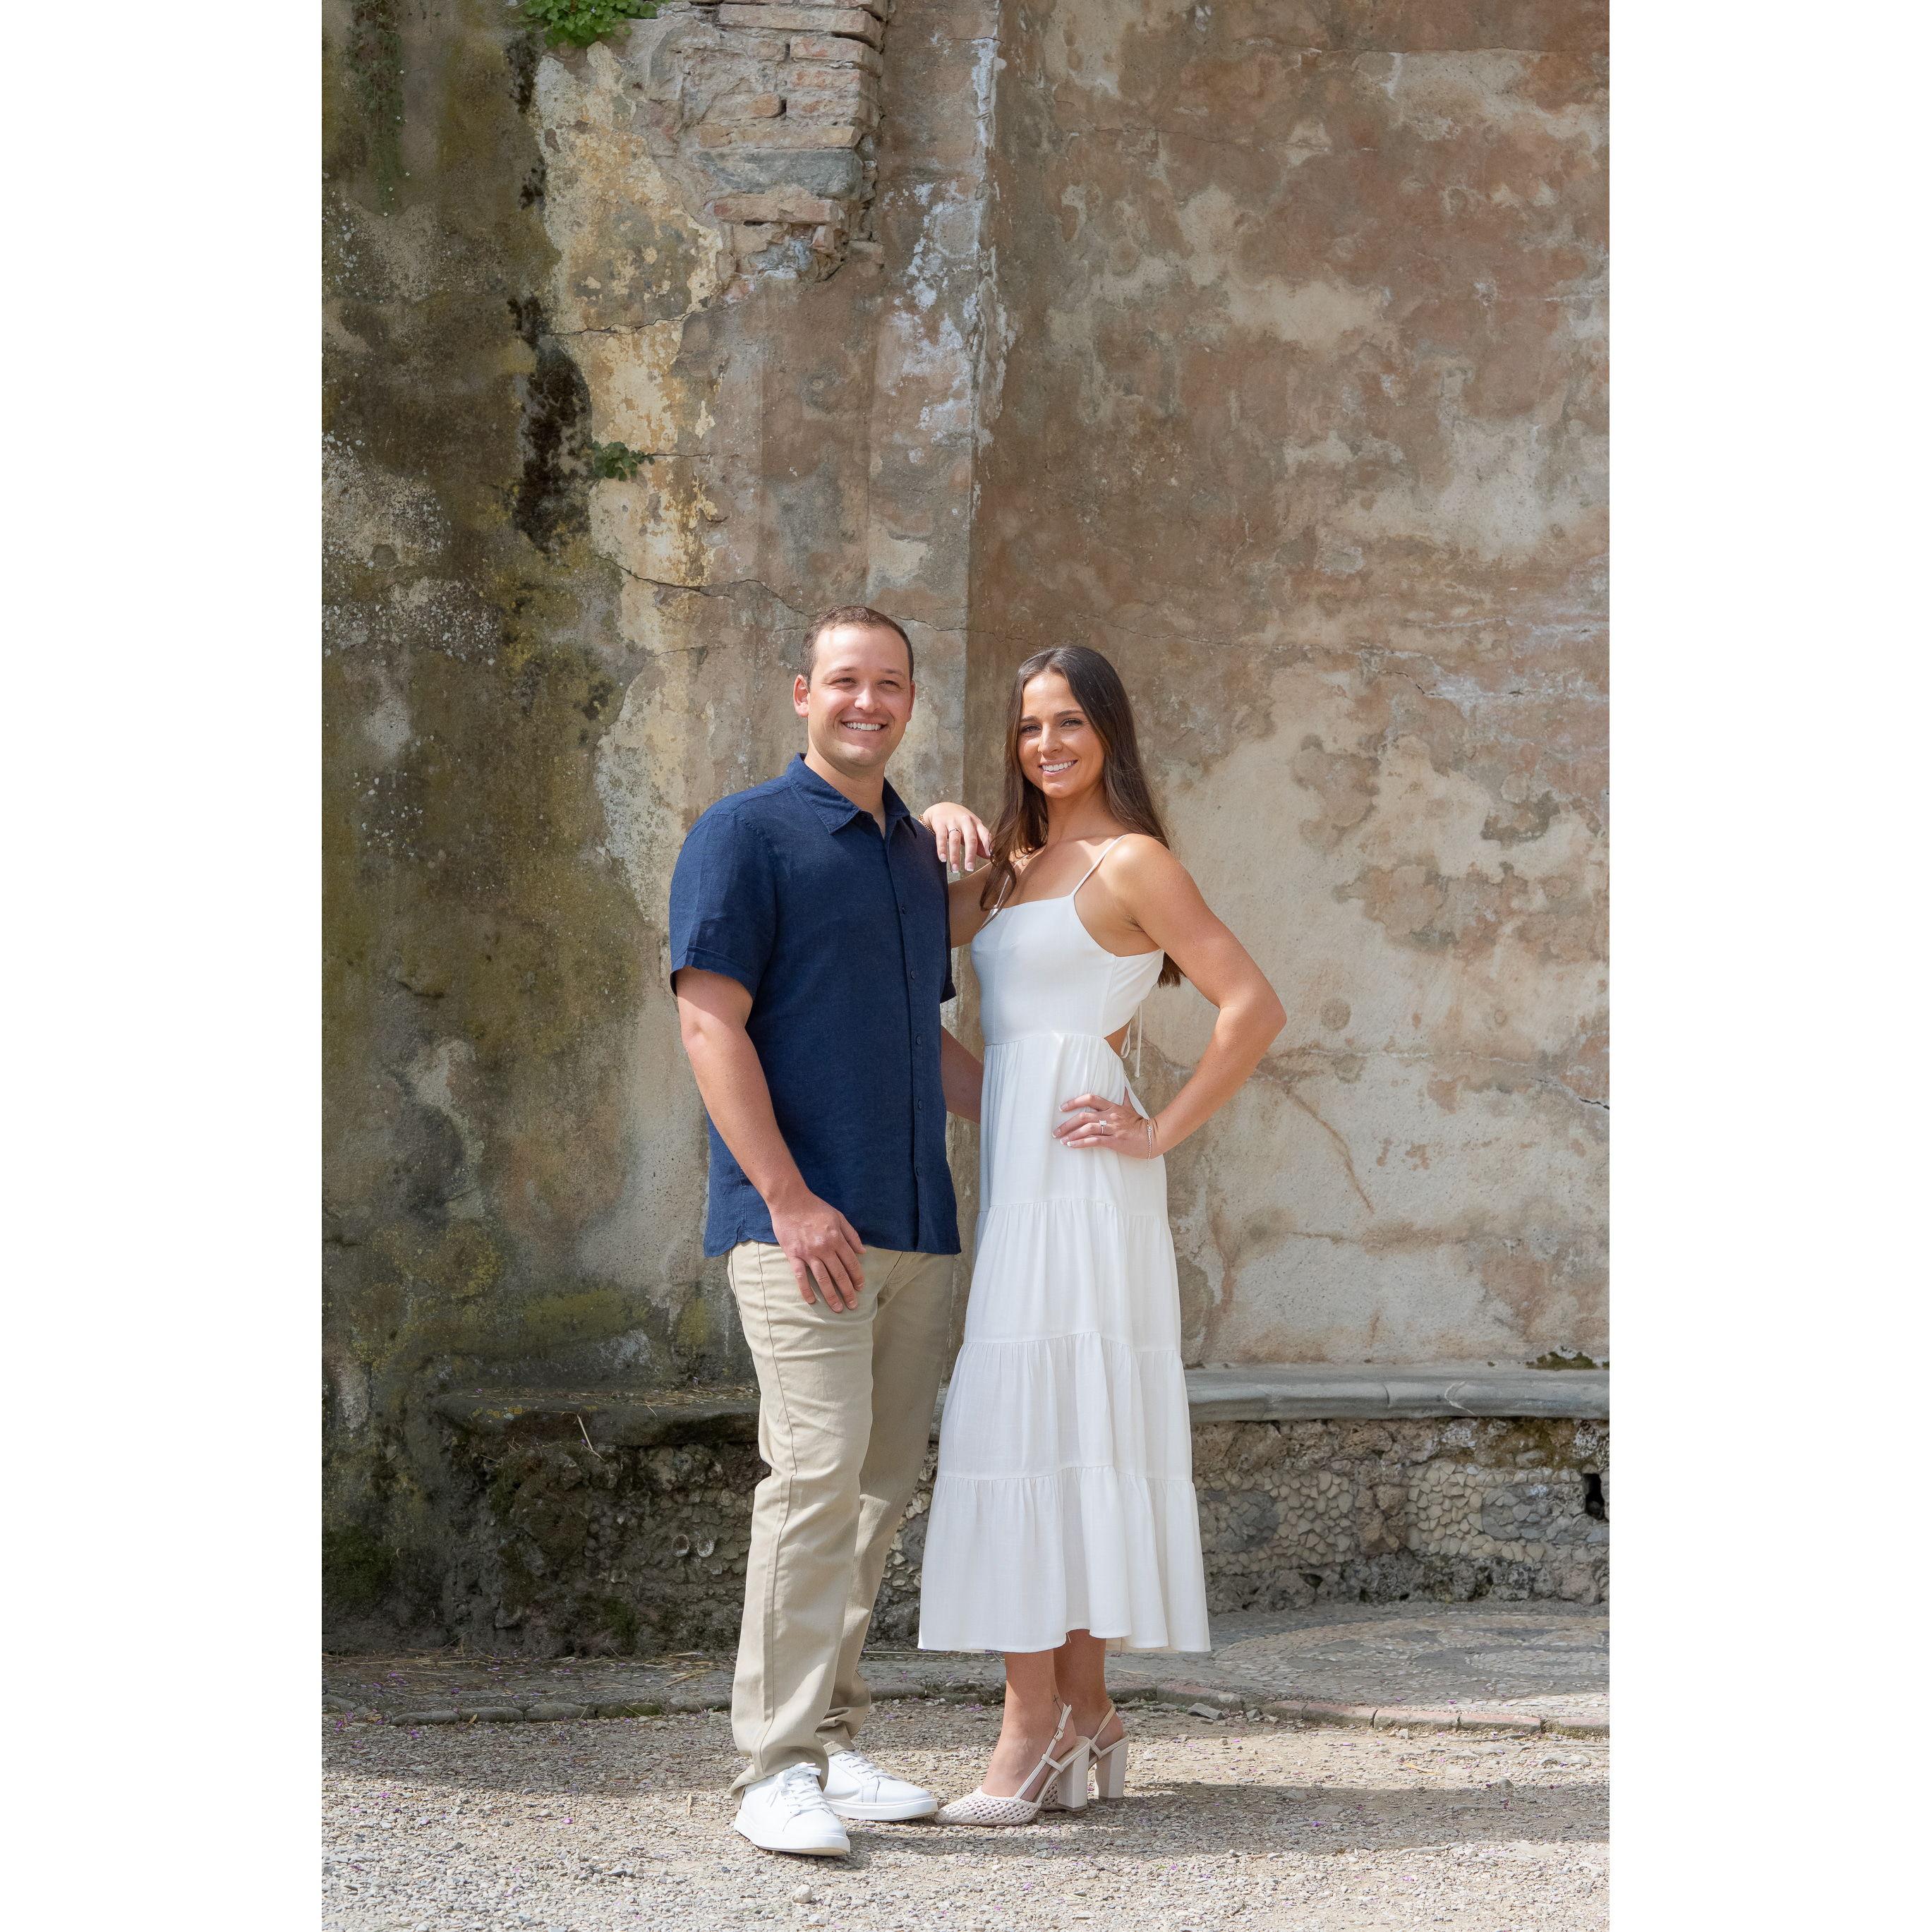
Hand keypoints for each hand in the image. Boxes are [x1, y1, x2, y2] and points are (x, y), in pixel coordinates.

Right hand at [768, 1191, 866, 1309]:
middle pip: (839, 1274)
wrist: (790, 1201)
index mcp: (836, 1238)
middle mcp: (824, 1248)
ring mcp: (808, 1253)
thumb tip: (862, 1252)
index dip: (857, 1277)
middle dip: (848, 1291)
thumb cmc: (815, 1207)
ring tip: (838, 1308)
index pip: (851, 1262)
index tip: (861, 1288)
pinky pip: (800, 1276)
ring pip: (822, 1279)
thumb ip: (851, 1235)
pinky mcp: (793, 1255)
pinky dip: (806, 1289)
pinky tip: (811, 1301)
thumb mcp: (838, 1216)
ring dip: (831, 1295)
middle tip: (853, 1305)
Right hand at [921, 800, 992, 874]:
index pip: (985, 834)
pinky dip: (941, 849)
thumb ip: (980, 842)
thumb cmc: (960, 822)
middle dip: (970, 855)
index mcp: (976, 823)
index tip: (991, 858)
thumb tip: (990, 857)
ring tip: (955, 869)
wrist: (941, 807)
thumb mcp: (972, 829)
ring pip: (955, 840)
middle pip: (970, 839)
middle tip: (969, 868)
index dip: (988, 845)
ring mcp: (952, 822)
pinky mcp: (940, 823)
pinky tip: (943, 859)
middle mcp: (966, 821)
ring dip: (954, 856)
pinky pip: (941, 838)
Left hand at [1054, 1093, 1160, 1158]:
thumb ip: (1124, 1098)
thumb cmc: (1141, 1123)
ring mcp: (1112, 1128)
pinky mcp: (1115, 1141)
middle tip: (1056, 1130)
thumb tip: (1123, 1087)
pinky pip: (1094, 1141)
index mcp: (1112, 1106)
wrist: (1153, 1137)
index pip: (1090, 1098)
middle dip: (1067, 1123)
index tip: (1062, 1108)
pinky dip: (1081, 1143)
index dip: (1074, 1102)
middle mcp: (1110, 1115)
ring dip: (1072, 1134)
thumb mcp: (1131, 1108)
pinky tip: (1072, 1145)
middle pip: (1084, 1115)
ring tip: (1061, 1140)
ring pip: (1087, 1128)